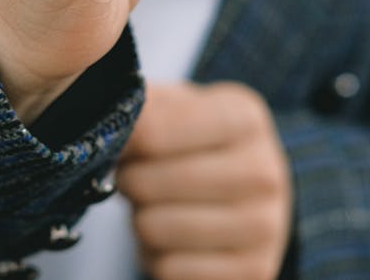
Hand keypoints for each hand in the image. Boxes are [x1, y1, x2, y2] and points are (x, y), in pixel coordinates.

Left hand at [117, 82, 292, 279]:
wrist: (250, 191)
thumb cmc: (198, 144)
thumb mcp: (177, 107)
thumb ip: (141, 106)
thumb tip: (104, 122)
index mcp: (243, 118)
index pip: (151, 133)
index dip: (122, 143)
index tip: (123, 144)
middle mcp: (264, 172)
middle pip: (147, 186)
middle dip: (130, 184)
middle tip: (139, 179)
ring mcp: (264, 227)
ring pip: (154, 231)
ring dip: (141, 222)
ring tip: (160, 207)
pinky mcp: (254, 271)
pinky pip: (167, 270)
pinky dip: (158, 258)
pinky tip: (177, 241)